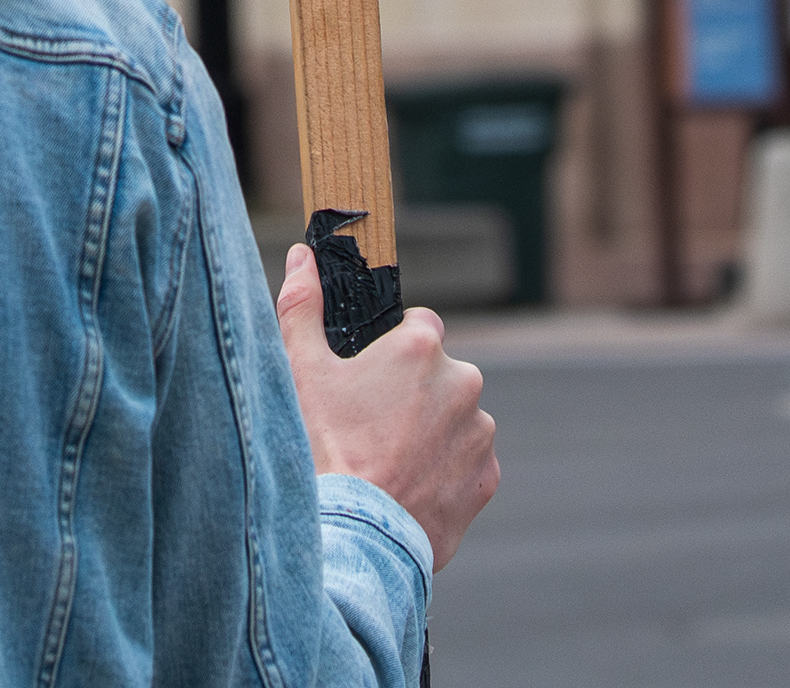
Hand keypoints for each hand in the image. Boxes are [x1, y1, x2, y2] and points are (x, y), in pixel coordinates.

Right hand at [277, 241, 499, 567]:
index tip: (369, 381)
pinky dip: (445, 471)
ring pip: (456, 419)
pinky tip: (409, 487)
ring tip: (389, 462)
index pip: (420, 327)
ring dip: (432, 432)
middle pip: (440, 375)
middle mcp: (464, 381)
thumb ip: (302, 305)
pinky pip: (468, 463)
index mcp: (422, 346)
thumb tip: (302, 255)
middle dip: (413, 393)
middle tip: (372, 427)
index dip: (392, 351)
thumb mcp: (302, 371)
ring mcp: (480, 431)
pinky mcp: (487, 476)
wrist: (355, 535)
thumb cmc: (324, 448)